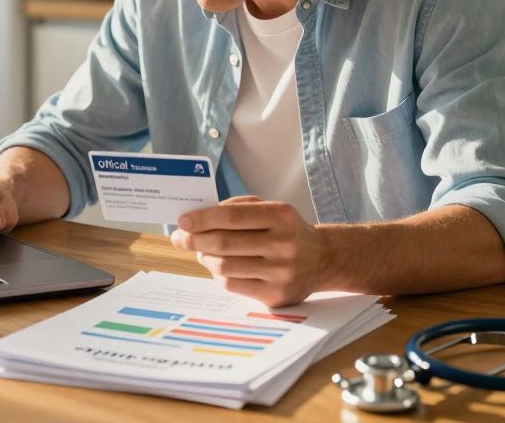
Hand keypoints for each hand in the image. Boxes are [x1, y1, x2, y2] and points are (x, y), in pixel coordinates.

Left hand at [170, 196, 326, 306]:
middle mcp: (284, 244)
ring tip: (202, 251)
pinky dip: (219, 275)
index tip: (183, 221)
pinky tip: (219, 267)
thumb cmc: (286, 230)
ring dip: (205, 258)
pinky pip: (233, 285)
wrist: (323, 260)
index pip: (232, 217)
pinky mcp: (276, 296)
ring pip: (225, 267)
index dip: (203, 219)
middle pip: (225, 243)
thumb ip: (236, 208)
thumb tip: (197, 220)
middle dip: (195, 240)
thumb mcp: (270, 208)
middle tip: (181, 238)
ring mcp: (281, 273)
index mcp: (281, 215)